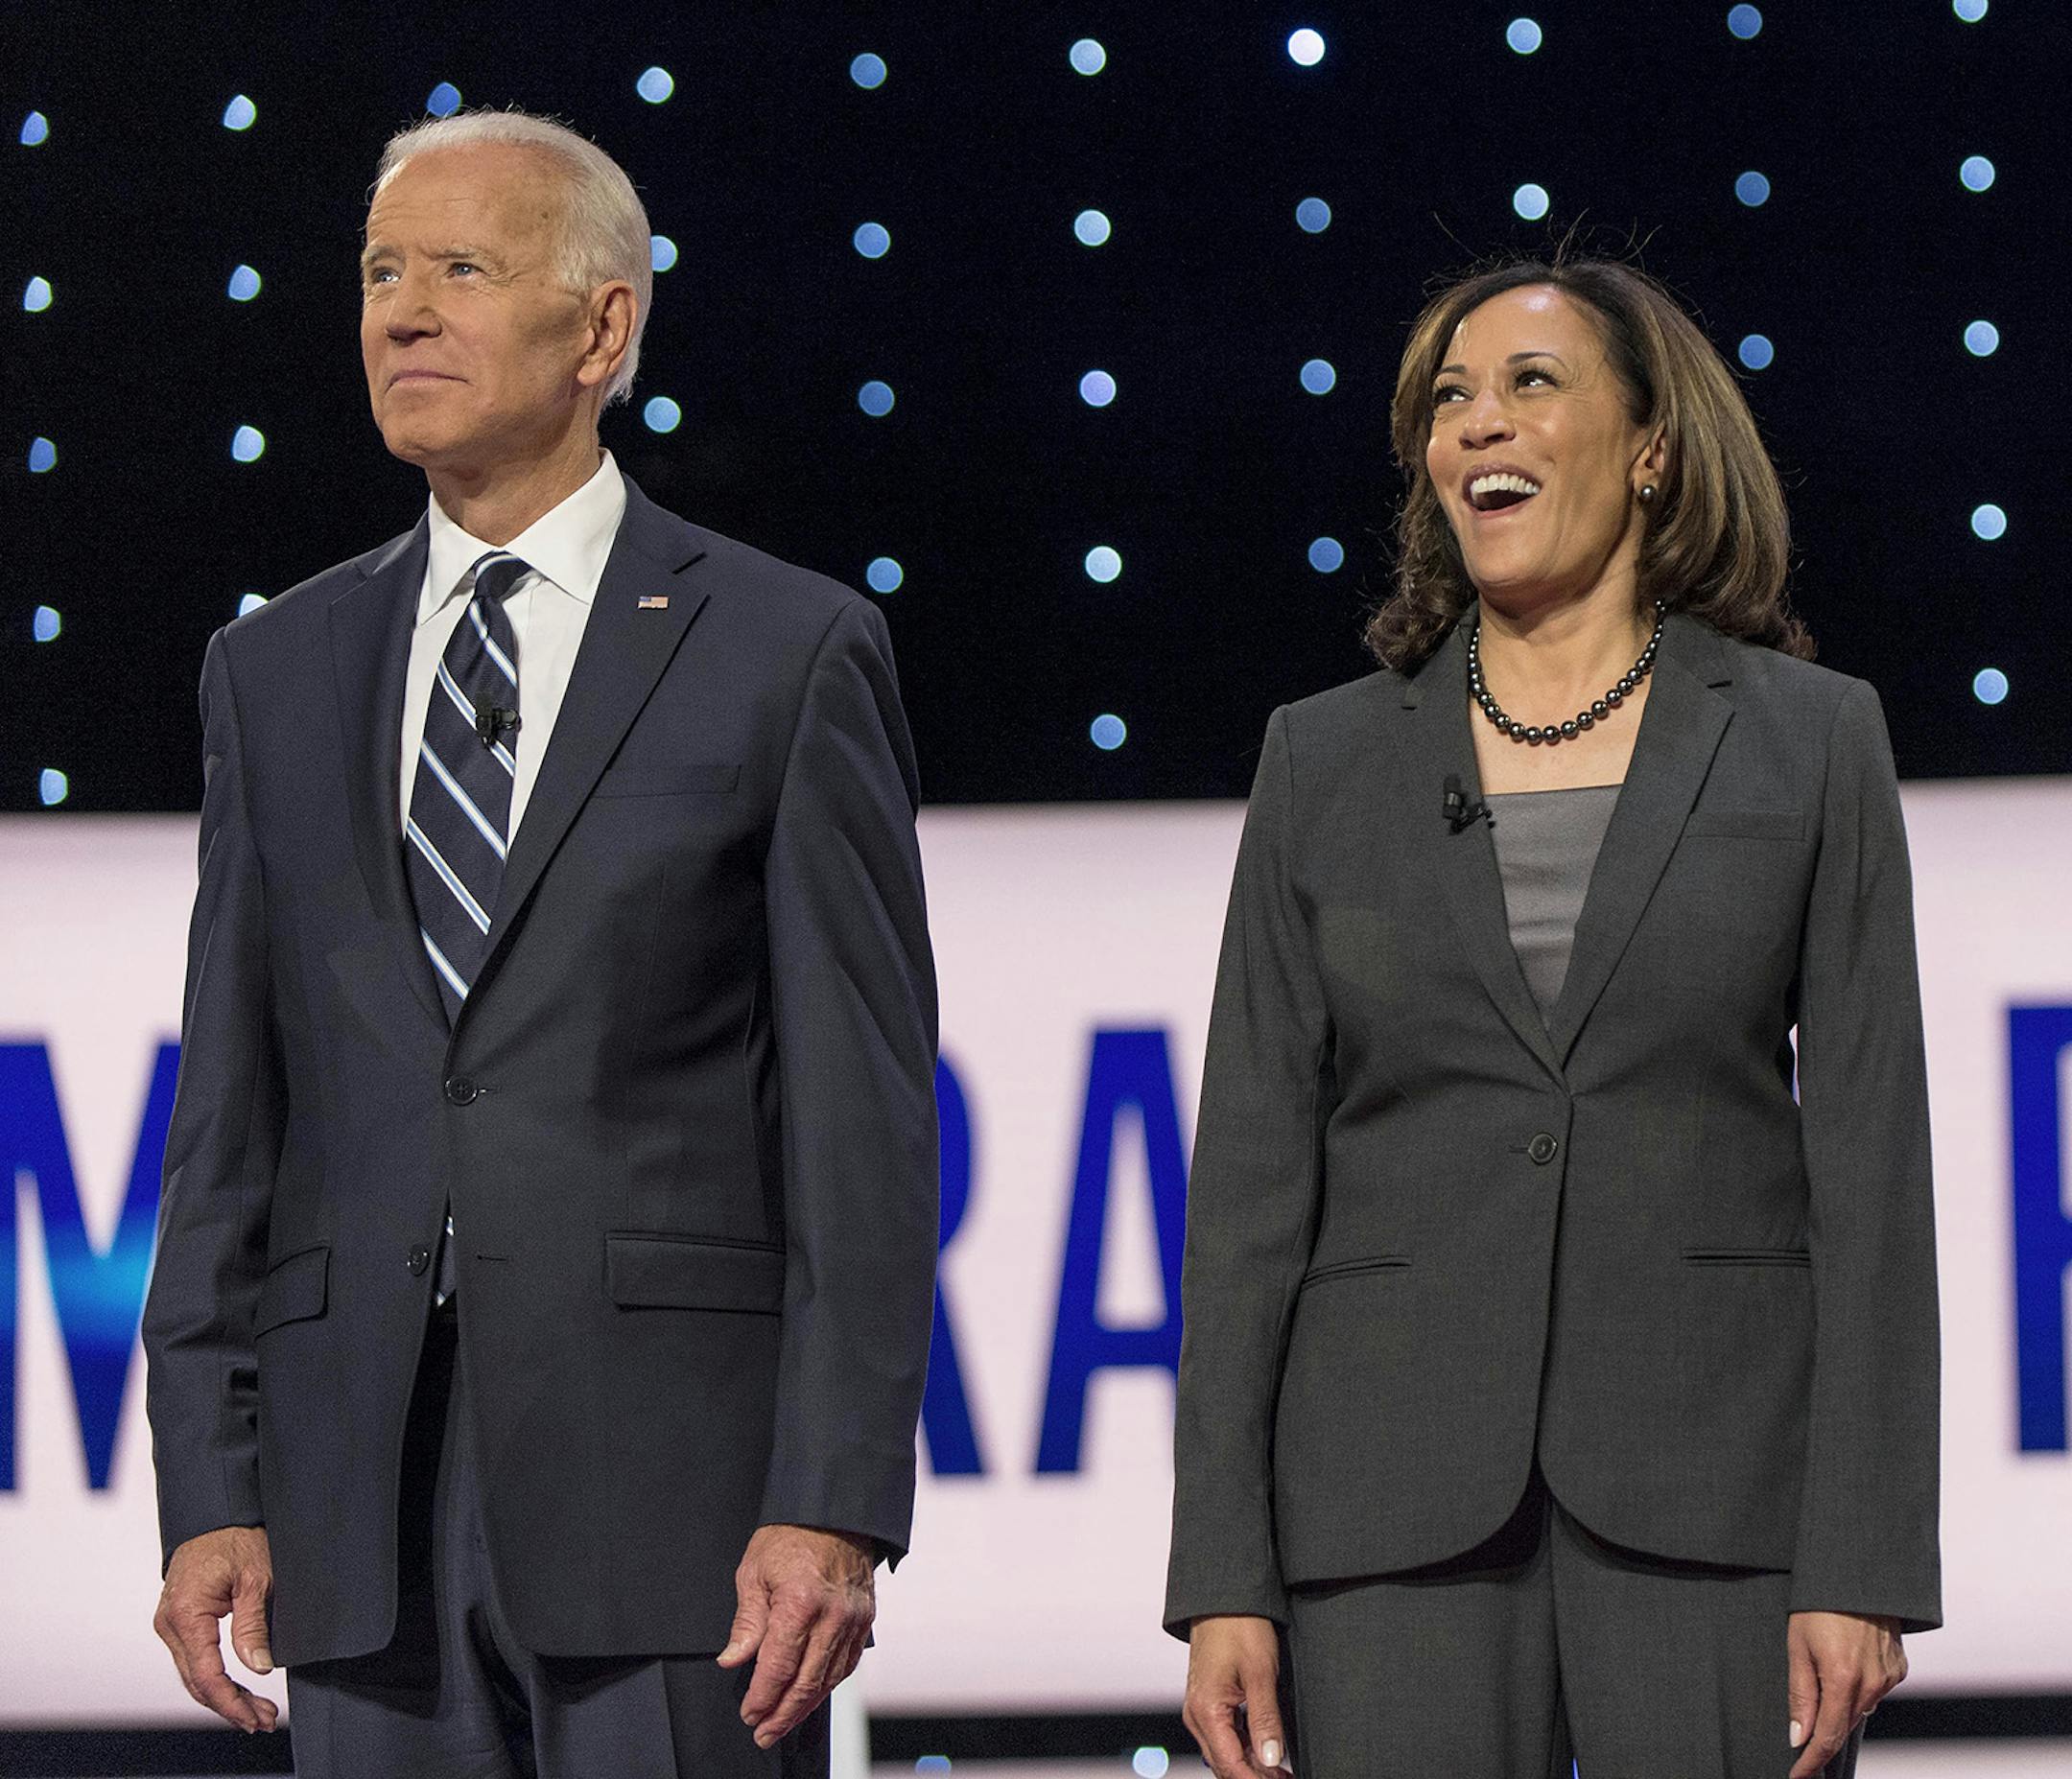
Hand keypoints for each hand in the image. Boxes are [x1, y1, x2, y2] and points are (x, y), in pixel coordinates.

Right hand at [153, 1526, 277, 1732]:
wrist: (215, 1513)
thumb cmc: (236, 1538)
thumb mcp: (256, 1579)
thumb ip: (253, 1626)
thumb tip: (259, 1667)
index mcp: (186, 1615)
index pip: (206, 1675)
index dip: (231, 1702)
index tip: (255, 1717)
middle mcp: (170, 1625)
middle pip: (197, 1682)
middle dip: (231, 1706)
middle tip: (263, 1721)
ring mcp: (171, 1625)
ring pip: (195, 1675)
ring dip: (224, 1696)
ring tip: (257, 1712)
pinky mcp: (178, 1623)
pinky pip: (194, 1660)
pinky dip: (216, 1678)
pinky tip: (238, 1690)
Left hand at [717, 1524, 875, 1749]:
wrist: (835, 1511)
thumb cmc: (792, 1535)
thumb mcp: (754, 1571)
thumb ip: (747, 1621)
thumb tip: (733, 1659)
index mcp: (800, 1602)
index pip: (778, 1667)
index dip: (762, 1697)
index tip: (748, 1714)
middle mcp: (832, 1615)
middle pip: (806, 1682)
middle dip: (782, 1714)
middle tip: (764, 1733)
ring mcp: (853, 1619)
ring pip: (829, 1678)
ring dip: (805, 1706)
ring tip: (784, 1722)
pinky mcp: (865, 1619)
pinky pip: (847, 1663)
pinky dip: (828, 1684)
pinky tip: (813, 1695)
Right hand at [1183, 1615, 1290, 1776]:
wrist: (1223, 1596)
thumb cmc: (1240, 1625)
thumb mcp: (1260, 1672)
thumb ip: (1265, 1719)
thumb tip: (1272, 1759)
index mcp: (1205, 1710)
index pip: (1231, 1766)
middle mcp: (1196, 1714)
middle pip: (1225, 1765)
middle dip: (1256, 1777)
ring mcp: (1200, 1708)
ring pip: (1225, 1753)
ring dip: (1252, 1767)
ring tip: (1284, 1773)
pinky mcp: (1208, 1701)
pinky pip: (1224, 1736)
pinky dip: (1245, 1749)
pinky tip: (1268, 1752)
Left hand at [1788, 1610, 1905, 1777]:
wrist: (1855, 1573)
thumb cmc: (1817, 1604)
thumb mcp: (1797, 1646)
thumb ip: (1800, 1695)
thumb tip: (1799, 1737)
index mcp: (1843, 1679)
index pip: (1828, 1736)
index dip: (1812, 1760)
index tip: (1799, 1775)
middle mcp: (1872, 1684)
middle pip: (1845, 1724)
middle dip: (1824, 1733)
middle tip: (1802, 1739)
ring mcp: (1890, 1677)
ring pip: (1860, 1707)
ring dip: (1841, 1705)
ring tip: (1823, 1679)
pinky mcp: (1899, 1667)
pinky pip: (1875, 1689)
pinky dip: (1859, 1686)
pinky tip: (1846, 1664)